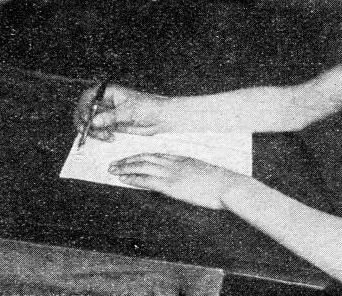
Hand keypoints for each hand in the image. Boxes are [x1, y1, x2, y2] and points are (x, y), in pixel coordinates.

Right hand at [74, 84, 168, 140]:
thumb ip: (111, 116)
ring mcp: (107, 114)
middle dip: (83, 122)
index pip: (88, 97)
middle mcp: (105, 102)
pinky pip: (98, 131)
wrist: (161, 118)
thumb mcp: (130, 111)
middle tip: (86, 131)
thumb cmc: (149, 107)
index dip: (83, 107)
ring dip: (93, 131)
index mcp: (108, 92)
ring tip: (106, 136)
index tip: (86, 119)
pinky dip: (99, 135)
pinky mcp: (110, 125)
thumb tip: (94, 121)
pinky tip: (109, 137)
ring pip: (89, 123)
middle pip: (84, 110)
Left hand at [108, 153, 246, 209]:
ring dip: (125, 167)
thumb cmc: (222, 183)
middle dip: (128, 160)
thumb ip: (193, 174)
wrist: (229, 186)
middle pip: (146, 158)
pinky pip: (147, 180)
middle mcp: (175, 163)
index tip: (130, 158)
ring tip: (112, 169)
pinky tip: (123, 179)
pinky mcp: (171, 185)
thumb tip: (187, 181)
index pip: (156, 155)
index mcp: (183, 159)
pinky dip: (133, 178)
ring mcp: (173, 173)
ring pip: (142, 166)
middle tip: (114, 162)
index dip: (141, 156)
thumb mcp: (205, 175)